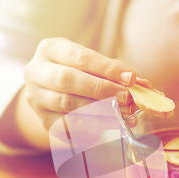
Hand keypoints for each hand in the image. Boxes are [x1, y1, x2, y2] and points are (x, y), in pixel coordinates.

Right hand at [0, 37, 150, 149]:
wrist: (54, 95)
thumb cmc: (80, 75)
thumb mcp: (94, 66)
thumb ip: (116, 72)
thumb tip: (142, 84)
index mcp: (50, 49)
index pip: (80, 57)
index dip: (107, 69)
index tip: (130, 79)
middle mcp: (36, 72)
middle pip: (68, 80)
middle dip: (102, 90)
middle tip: (126, 98)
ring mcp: (37, 98)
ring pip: (67, 104)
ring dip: (100, 110)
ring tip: (123, 113)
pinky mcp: (43, 121)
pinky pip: (68, 126)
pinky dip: (92, 126)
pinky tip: (111, 125)